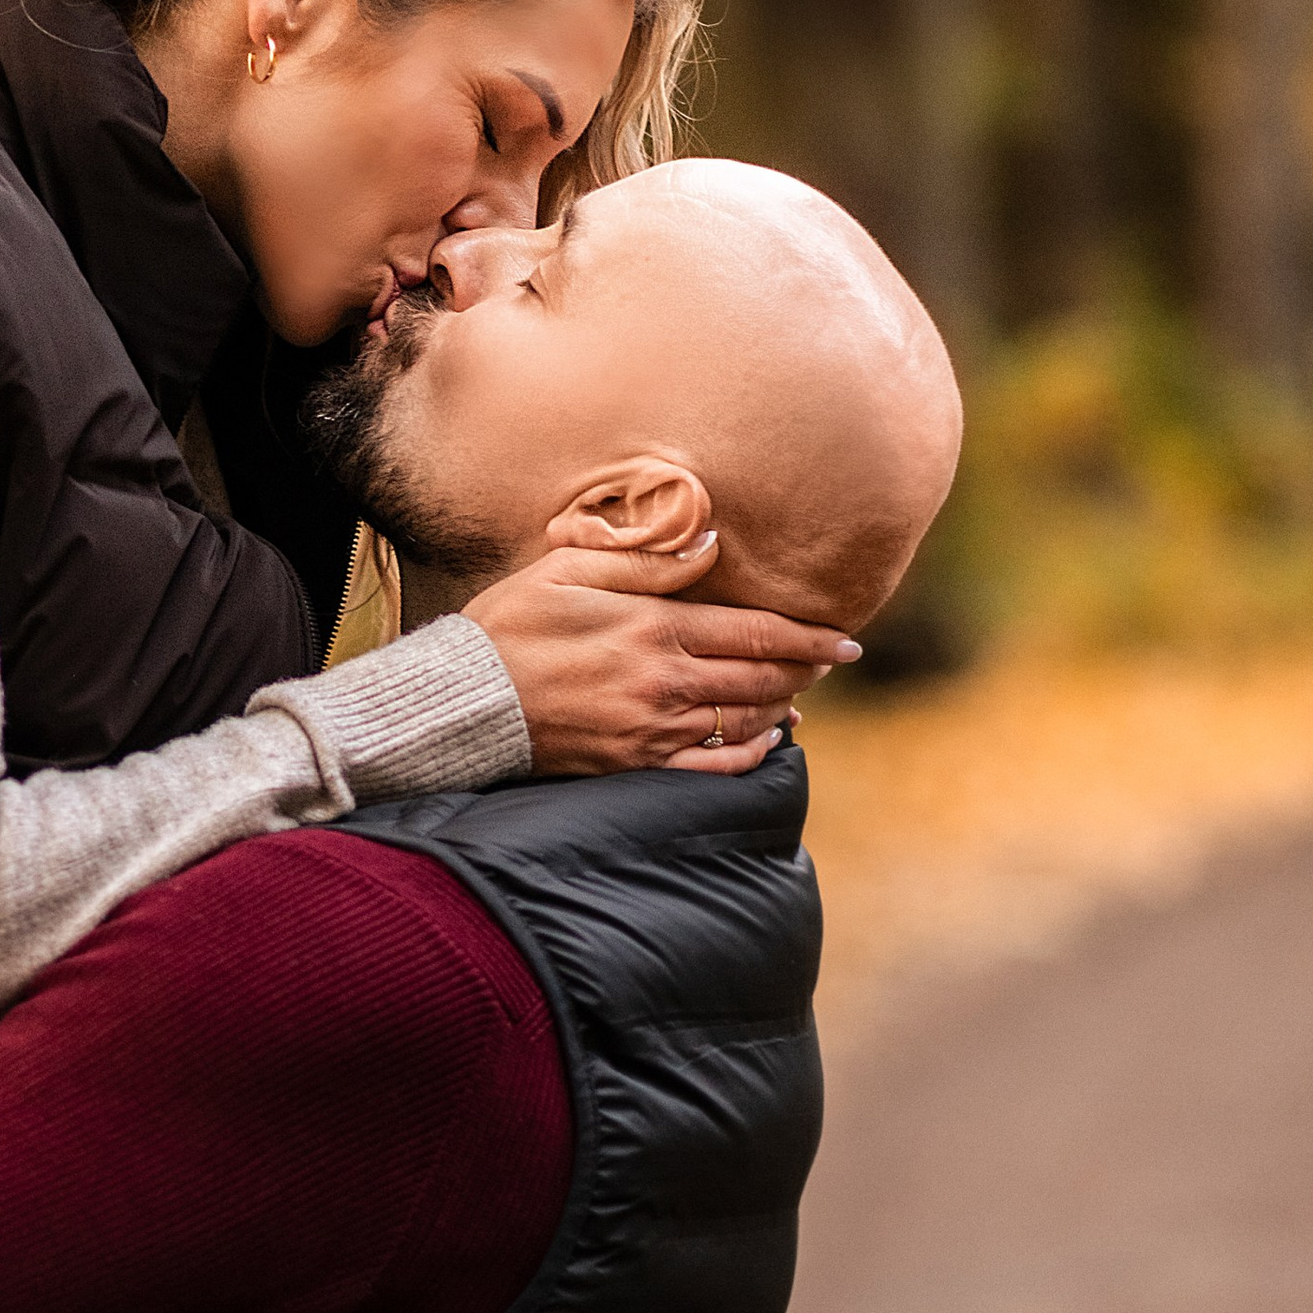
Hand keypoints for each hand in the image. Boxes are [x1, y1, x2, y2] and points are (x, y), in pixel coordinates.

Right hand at [465, 529, 859, 777]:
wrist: (466, 701)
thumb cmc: (510, 625)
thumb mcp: (569, 571)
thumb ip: (646, 560)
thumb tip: (712, 545)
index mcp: (653, 628)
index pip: (755, 633)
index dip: (808, 639)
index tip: (846, 641)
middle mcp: (664, 683)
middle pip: (761, 679)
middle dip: (804, 671)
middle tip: (829, 663)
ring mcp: (653, 730)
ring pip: (745, 721)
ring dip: (783, 706)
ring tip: (801, 693)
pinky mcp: (636, 764)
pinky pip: (715, 767)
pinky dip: (752, 754)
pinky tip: (767, 740)